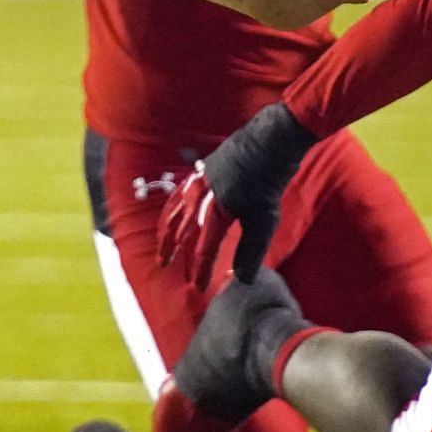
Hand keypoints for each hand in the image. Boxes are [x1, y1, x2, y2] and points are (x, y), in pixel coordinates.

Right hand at [157, 104, 316, 289]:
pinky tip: (171, 220)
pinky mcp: (197, 175)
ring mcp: (196, 185)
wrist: (268, 143)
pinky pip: (176, 198)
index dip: (200, 272)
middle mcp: (200, 200)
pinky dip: (170, 213)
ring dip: (166, 238)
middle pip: (184, 236)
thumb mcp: (264, 221)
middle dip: (179, 257)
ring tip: (162, 253)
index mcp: (216, 213)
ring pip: (173, 216)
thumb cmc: (268, 181)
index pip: (203, 251)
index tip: (198, 288)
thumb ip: (250, 251)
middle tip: (174, 275)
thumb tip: (243, 279)